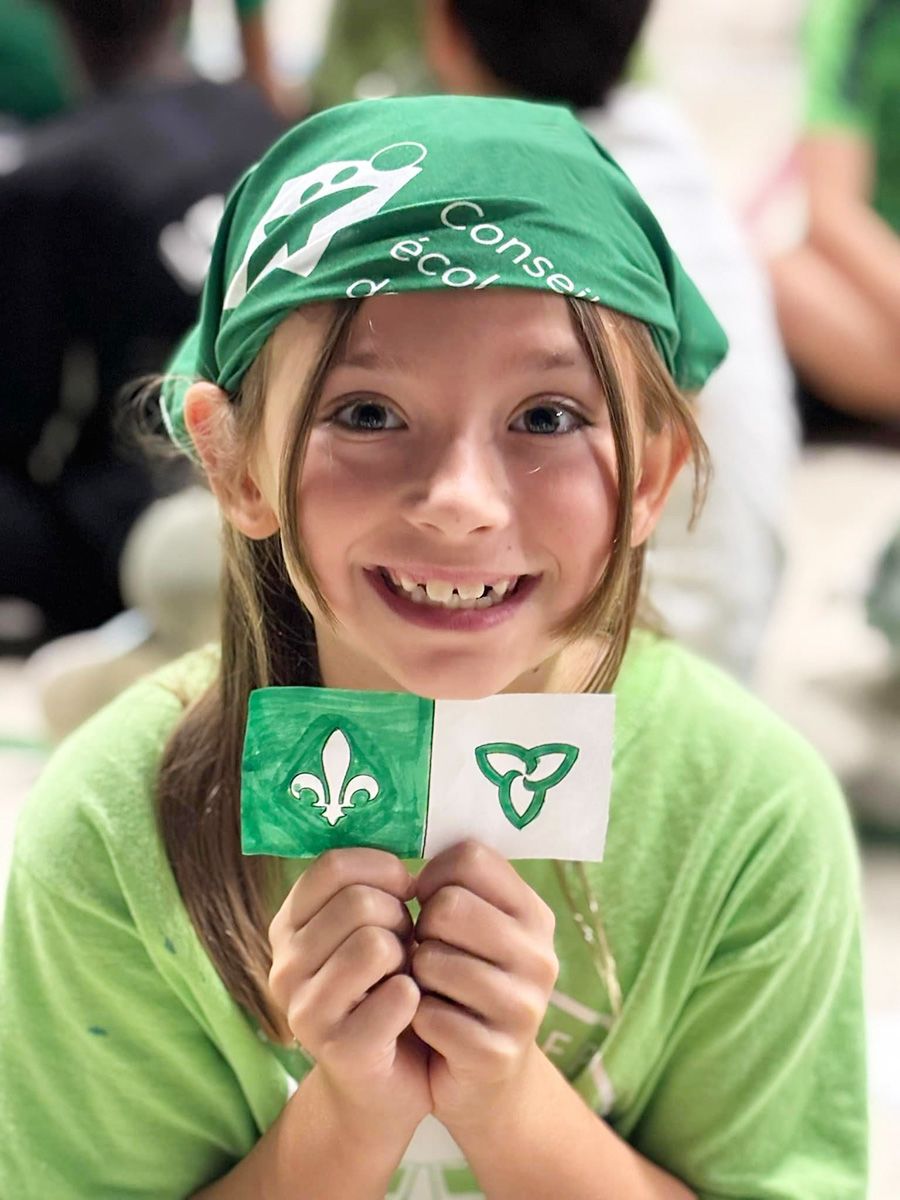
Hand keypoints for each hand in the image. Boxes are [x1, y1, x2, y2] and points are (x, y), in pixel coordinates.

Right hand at [268, 848, 430, 1139]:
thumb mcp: (371, 926)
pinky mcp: (339, 1049)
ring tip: (404, 975)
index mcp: (288, 925)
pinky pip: (396, 996)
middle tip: (405, 946)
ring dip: (407, 957)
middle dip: (399, 917)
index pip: (332, 864)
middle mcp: (284, 965)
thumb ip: (372, 883)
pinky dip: (416, 998)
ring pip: (374, 944)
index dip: (382, 868)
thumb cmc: (385, 987)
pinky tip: (410, 1010)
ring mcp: (305, 1010)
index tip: (404, 890)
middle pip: (359, 902)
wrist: (387, 1082)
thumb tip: (410, 842)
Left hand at [410, 841, 558, 1133]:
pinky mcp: (498, 1054)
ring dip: (416, 975)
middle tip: (427, 951)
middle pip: (450, 905)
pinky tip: (430, 1025)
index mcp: (533, 912)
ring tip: (427, 988)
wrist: (485, 1079)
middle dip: (422, 929)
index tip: (426, 900)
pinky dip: (416, 1018)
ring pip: (435, 960)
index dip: (434, 874)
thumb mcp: (474, 927)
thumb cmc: (464, 981)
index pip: (471, 856)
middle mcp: (540, 954)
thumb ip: (456, 882)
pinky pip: (431, 1015)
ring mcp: (525, 1007)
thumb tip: (404, 839)